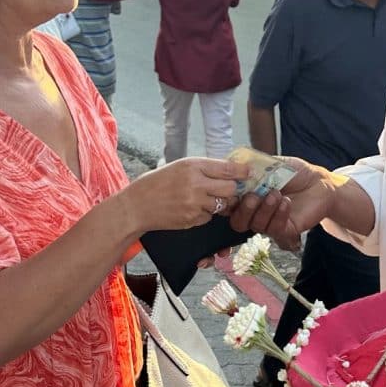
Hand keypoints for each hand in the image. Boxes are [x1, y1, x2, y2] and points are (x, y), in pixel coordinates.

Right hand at [128, 157, 247, 231]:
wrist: (136, 206)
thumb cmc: (156, 183)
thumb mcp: (179, 167)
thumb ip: (203, 168)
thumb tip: (228, 170)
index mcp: (192, 166)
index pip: (227, 168)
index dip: (242, 171)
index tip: (249, 172)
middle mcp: (195, 184)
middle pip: (230, 189)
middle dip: (232, 190)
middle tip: (228, 190)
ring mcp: (194, 204)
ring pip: (222, 205)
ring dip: (219, 203)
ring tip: (205, 199)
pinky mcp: (192, 220)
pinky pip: (209, 217)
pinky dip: (206, 214)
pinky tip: (192, 209)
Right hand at [227, 157, 333, 251]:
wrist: (319, 183)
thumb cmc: (295, 173)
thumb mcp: (272, 164)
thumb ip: (253, 166)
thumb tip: (233, 163)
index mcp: (248, 196)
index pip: (229, 204)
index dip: (228, 199)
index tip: (234, 189)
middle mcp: (256, 212)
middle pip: (238, 222)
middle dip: (244, 210)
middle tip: (253, 196)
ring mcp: (269, 223)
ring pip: (256, 226)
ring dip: (265, 209)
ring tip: (276, 194)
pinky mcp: (285, 231)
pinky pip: (275, 229)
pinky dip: (279, 215)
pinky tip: (286, 202)